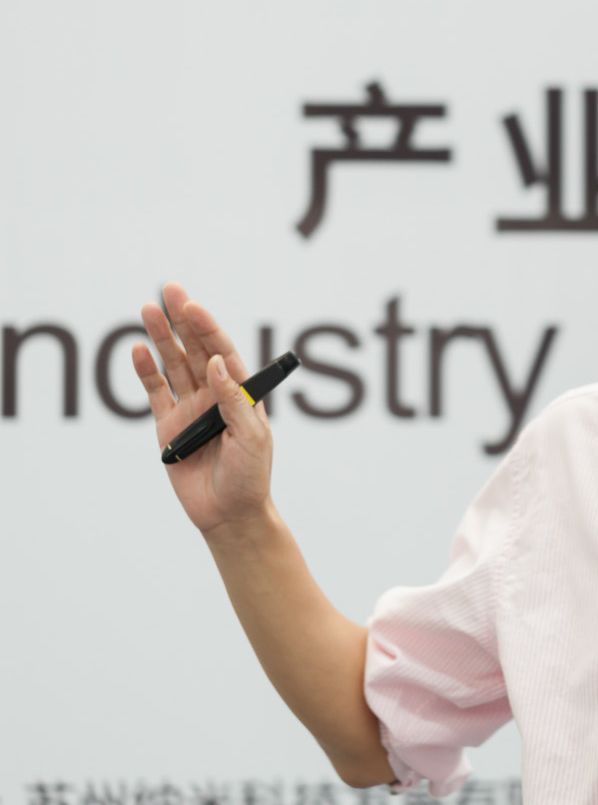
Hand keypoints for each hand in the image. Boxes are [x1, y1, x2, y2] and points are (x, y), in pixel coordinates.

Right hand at [131, 282, 273, 534]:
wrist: (229, 514)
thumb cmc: (250, 476)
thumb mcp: (251, 438)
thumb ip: (233, 401)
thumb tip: (215, 363)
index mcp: (242, 394)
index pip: (223, 353)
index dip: (209, 328)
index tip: (193, 306)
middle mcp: (216, 395)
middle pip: (196, 349)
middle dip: (184, 319)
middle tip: (169, 289)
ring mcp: (191, 408)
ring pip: (174, 365)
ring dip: (162, 338)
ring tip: (148, 309)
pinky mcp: (169, 425)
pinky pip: (156, 393)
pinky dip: (146, 371)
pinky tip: (138, 349)